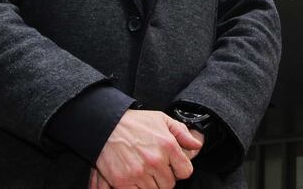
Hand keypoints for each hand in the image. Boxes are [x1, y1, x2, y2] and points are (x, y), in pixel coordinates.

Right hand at [88, 131, 203, 188]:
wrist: (105, 126)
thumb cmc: (134, 123)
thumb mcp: (161, 119)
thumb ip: (182, 132)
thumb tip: (197, 144)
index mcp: (167, 145)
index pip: (185, 171)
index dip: (179, 169)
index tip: (172, 166)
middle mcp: (155, 161)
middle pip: (169, 184)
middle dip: (164, 178)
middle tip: (154, 168)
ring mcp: (139, 173)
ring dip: (150, 184)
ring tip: (143, 170)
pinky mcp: (123, 182)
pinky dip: (137, 188)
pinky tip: (134, 178)